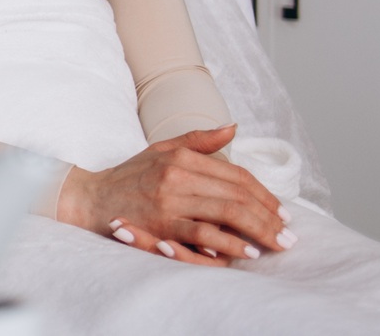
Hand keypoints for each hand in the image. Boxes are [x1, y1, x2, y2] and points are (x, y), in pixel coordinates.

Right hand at [56, 125, 295, 265]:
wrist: (90, 198)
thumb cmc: (129, 176)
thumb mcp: (161, 149)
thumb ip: (198, 141)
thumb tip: (233, 127)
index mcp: (181, 157)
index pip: (235, 174)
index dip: (263, 194)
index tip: (281, 212)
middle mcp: (177, 174)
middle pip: (237, 195)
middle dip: (268, 216)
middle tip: (288, 234)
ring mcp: (169, 199)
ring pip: (226, 213)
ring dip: (257, 230)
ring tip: (276, 244)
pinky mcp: (161, 224)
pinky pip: (204, 235)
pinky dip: (230, 244)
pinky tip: (247, 251)